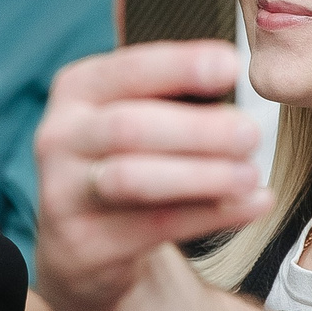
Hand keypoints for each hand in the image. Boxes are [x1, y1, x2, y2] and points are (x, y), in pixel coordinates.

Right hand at [33, 42, 266, 310]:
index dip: (179, 67)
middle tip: (250, 134)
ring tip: (250, 174)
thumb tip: (233, 85)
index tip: (230, 66)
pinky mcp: (84, 244)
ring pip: (133, 179)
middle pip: (127, 127)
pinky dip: (210, 215)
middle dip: (197, 130)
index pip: (127, 70)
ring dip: (201, 175)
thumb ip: (175, 98)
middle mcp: (60, 137)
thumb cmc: (126, 159)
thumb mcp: (137, 116)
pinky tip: (251, 205)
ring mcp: (64, 193)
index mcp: (77, 90)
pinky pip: (154, 226)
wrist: (82, 241)